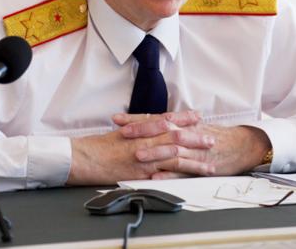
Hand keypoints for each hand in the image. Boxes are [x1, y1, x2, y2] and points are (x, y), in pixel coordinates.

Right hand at [66, 111, 209, 184]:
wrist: (84, 157)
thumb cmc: (97, 146)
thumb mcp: (118, 133)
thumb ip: (135, 129)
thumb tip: (146, 127)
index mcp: (140, 129)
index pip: (166, 120)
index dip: (183, 118)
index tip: (197, 116)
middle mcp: (144, 141)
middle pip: (176, 138)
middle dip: (195, 139)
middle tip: (212, 138)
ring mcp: (144, 158)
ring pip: (175, 158)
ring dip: (194, 160)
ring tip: (210, 164)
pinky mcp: (141, 173)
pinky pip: (164, 175)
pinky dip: (178, 177)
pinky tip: (191, 180)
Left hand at [119, 118, 271, 179]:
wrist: (242, 145)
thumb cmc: (216, 137)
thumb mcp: (193, 127)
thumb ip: (174, 126)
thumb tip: (150, 124)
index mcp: (183, 125)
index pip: (155, 119)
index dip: (136, 119)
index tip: (118, 119)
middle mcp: (186, 135)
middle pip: (161, 130)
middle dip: (141, 132)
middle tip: (122, 133)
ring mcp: (193, 150)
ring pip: (171, 150)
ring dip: (154, 153)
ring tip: (136, 156)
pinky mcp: (201, 166)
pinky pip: (184, 171)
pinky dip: (170, 174)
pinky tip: (157, 177)